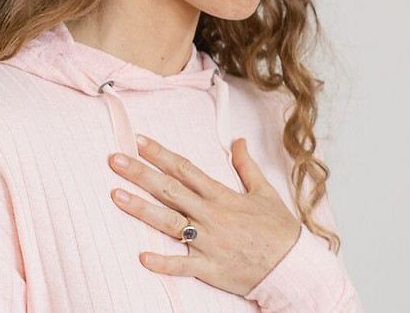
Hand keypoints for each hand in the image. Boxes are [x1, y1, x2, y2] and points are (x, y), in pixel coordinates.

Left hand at [107, 134, 302, 296]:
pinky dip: (163, 262)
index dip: (160, 154)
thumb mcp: (265, 192)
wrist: (295, 267)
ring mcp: (209, 242)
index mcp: (222, 196)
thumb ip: (247, 166)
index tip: (138, 141)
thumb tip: (238, 141)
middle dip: (141, 174)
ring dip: (141, 209)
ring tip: (116, 196)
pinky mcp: (211, 268)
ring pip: (169, 222)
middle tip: (114, 160)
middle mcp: (212, 215)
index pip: (185, 169)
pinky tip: (142, 256)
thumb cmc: (280, 230)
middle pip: (170, 190)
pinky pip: (183, 265)